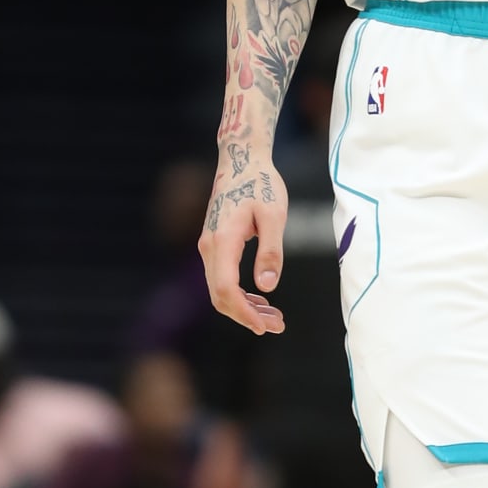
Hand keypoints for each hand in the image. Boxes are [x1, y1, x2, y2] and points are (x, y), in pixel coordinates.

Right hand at [198, 147, 286, 333]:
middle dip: (247, 316)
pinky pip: (222, 279)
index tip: (264, 326)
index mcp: (223, 240)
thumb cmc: (261, 183)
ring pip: (220, 290)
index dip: (243, 312)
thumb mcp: (274, 215)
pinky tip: (261, 301)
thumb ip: (270, 250)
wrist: (241, 160)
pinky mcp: (214, 245)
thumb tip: (267, 286)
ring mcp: (209, 246)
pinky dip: (240, 295)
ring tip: (275, 319)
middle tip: (278, 326)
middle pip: (220, 295)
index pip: (225, 288)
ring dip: (244, 308)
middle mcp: (209, 247)